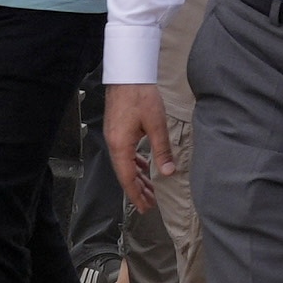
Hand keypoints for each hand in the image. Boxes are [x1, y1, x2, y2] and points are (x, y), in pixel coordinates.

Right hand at [105, 82, 170, 205]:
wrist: (128, 75)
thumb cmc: (140, 96)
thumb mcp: (156, 125)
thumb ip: (162, 150)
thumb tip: (169, 172)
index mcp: (120, 146)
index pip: (127, 178)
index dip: (136, 195)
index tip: (144, 208)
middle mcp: (114, 144)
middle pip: (125, 174)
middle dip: (138, 190)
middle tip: (150, 204)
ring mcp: (114, 137)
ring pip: (125, 164)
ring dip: (137, 177)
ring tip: (150, 188)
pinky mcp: (118, 130)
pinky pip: (125, 153)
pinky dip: (134, 163)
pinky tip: (144, 166)